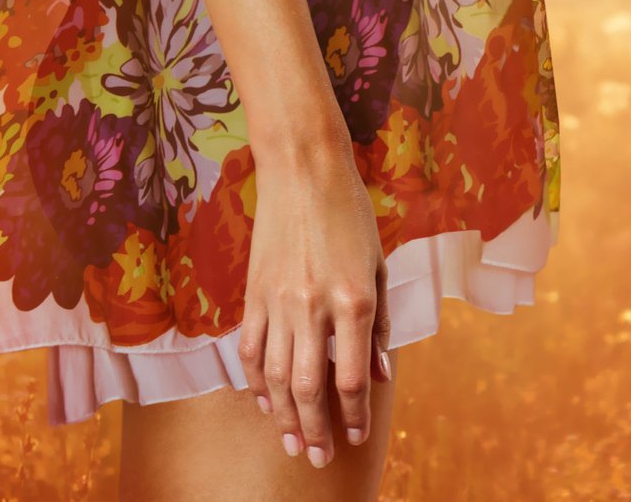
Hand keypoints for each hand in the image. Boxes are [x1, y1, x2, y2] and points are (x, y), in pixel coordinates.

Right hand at [237, 148, 391, 468]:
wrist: (303, 171)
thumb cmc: (351, 214)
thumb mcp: (379, 265)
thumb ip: (379, 323)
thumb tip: (380, 373)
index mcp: (354, 300)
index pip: (352, 377)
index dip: (355, 414)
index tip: (356, 437)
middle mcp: (314, 307)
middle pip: (309, 388)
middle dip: (317, 429)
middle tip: (321, 459)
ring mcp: (278, 302)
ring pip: (275, 377)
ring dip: (284, 417)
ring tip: (293, 444)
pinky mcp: (253, 295)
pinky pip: (250, 351)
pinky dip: (256, 382)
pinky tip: (266, 403)